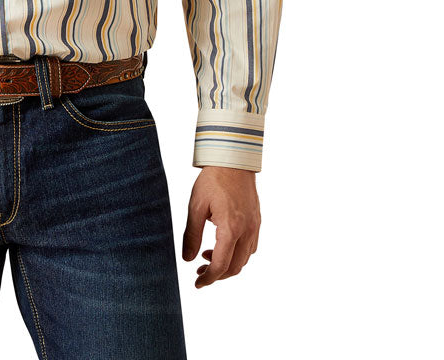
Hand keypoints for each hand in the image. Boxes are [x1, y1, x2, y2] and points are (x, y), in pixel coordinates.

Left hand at [182, 165, 259, 287]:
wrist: (233, 159)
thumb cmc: (213, 180)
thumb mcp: (196, 206)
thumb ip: (191, 234)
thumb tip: (187, 259)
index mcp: (231, 229)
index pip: (221, 265)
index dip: (208, 278)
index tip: (197, 284)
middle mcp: (247, 231)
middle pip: (235, 267)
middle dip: (217, 275)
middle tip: (199, 273)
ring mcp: (254, 226)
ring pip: (244, 259)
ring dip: (227, 264)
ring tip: (206, 256)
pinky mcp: (256, 221)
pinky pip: (250, 247)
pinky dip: (237, 254)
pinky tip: (222, 245)